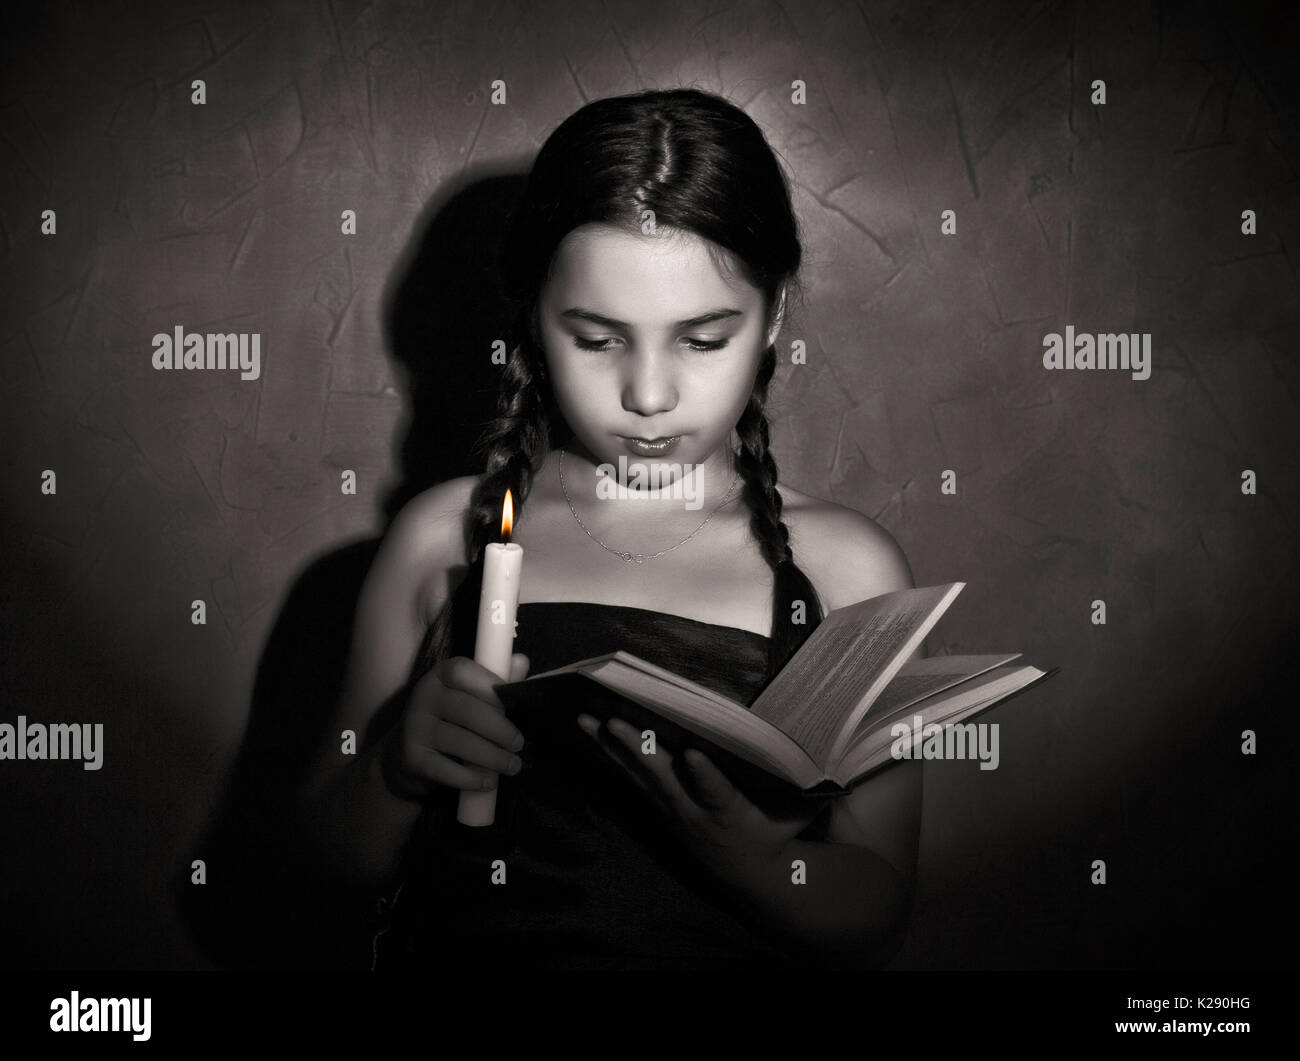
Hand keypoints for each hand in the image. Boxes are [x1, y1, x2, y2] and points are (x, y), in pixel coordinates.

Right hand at [381, 653, 529, 800]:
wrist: (401, 756)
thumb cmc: (447, 721)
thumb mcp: (466, 696)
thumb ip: (493, 680)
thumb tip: (521, 661)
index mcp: (439, 675)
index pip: (463, 671)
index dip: (491, 685)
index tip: (513, 704)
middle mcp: (423, 696)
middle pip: (468, 710)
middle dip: (500, 729)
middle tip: (519, 744)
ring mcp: (415, 727)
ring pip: (461, 742)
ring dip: (493, 757)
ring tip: (512, 765)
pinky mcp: (411, 758)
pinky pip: (447, 770)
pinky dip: (472, 778)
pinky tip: (488, 781)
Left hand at [577, 714, 822, 884]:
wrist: (753, 876)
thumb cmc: (778, 831)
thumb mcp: (796, 811)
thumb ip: (802, 781)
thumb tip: (827, 739)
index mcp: (730, 812)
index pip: (717, 792)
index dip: (705, 776)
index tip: (693, 755)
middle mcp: (693, 812)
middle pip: (661, 778)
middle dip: (638, 749)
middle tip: (615, 722)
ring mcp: (670, 809)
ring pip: (636, 773)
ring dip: (610, 745)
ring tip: (586, 718)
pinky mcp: (658, 805)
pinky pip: (629, 775)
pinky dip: (609, 751)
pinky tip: (589, 729)